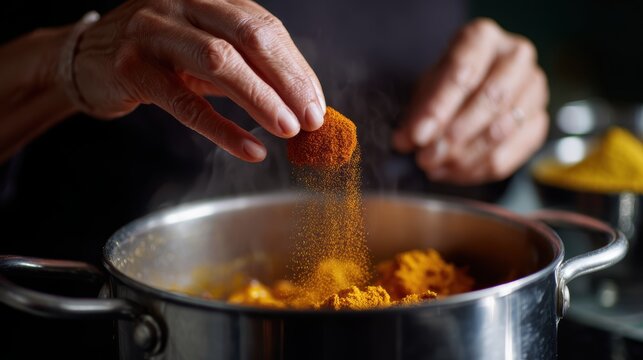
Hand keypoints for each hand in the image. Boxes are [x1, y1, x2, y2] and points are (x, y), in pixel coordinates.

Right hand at [72, 0, 325, 161]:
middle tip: (312, 119)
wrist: (89, 58)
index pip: (265, 28)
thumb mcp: (206, 47)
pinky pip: (186, 104)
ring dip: (262, 100)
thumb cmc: (160, 54)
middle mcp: (183, 3)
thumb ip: (247, 64)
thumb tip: (301, 101)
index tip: (317, 103)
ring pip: (220, 63)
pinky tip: (251, 149)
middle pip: (249, 38)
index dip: (297, 68)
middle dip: (288, 81)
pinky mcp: (134, 69)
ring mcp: (155, 32)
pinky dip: (223, 129)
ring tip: (289, 130)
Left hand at [392, 18, 548, 184]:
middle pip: (491, 99)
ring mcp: (534, 89)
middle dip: (454, 136)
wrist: (475, 86)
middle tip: (426, 157)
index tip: (418, 136)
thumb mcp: (426, 88)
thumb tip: (405, 140)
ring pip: (501, 130)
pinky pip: (510, 155)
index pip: (463, 71)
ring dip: (463, 157)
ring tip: (435, 166)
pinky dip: (477, 170)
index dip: (438, 108)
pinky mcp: (539, 122)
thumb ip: (417, 113)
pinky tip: (453, 172)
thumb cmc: (449, 83)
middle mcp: (516, 57)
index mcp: (483, 38)